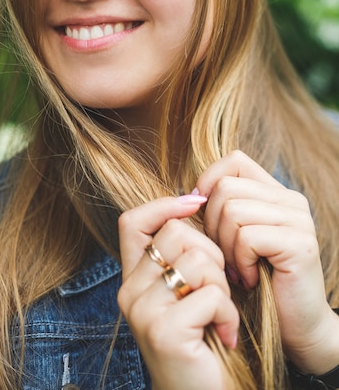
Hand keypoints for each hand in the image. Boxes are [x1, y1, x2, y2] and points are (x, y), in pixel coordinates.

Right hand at [117, 195, 238, 389]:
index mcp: (133, 278)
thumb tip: (195, 200)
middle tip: (217, 288)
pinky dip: (228, 313)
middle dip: (211, 254)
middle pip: (176, 233)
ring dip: (222, 286)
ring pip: (197, 260)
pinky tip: (224, 334)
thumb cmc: (202, 338)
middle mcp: (129, 292)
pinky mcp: (164, 331)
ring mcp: (143, 311)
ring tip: (219, 313)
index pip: (131, 220)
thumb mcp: (186, 289)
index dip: (164, 205)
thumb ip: (182, 252)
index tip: (196, 204)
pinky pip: (210, 295)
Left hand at [196, 150, 338, 373]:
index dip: (210, 182)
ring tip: (238, 269)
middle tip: (224, 255)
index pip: (234, 161)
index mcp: (274, 192)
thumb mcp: (232, 239)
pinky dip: (240, 262)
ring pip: (232, 211)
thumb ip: (220, 209)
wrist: (295, 328)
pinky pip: (247, 237)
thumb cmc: (256, 282)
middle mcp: (290, 200)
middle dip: (212, 224)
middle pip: (226, 187)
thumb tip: (190, 194)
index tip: (203, 216)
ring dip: (225, 247)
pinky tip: (250, 279)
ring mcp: (298, 219)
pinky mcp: (299, 243)